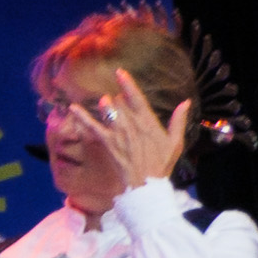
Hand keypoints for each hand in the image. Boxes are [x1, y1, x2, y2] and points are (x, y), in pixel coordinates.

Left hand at [76, 85, 193, 192]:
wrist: (146, 185)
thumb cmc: (162, 164)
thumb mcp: (175, 143)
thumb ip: (179, 121)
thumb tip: (185, 102)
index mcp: (148, 122)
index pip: (137, 98)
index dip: (127, 84)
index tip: (119, 72)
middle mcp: (132, 125)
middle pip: (120, 103)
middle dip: (117, 99)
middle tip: (118, 100)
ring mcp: (118, 133)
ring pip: (108, 111)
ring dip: (106, 105)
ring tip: (104, 101)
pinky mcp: (107, 143)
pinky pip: (92, 127)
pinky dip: (82, 117)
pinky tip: (72, 107)